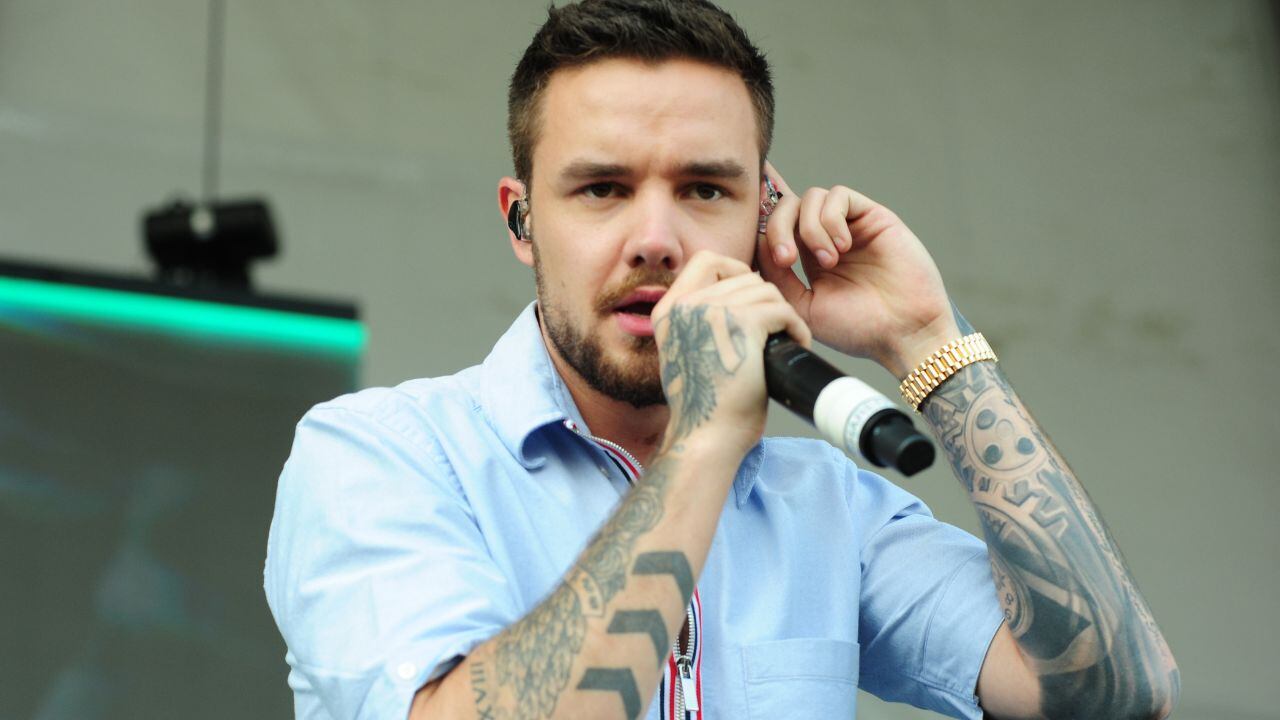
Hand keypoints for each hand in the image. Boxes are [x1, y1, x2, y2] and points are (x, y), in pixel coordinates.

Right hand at [651, 251, 810, 453]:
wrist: (706, 438)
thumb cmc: (705, 408)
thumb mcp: (687, 354)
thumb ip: (697, 323)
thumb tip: (734, 300)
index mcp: (668, 311)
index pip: (705, 260)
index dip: (734, 270)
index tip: (750, 298)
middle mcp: (685, 306)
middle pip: (742, 275)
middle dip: (765, 300)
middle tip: (774, 328)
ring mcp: (712, 312)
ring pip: (765, 291)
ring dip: (783, 315)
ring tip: (787, 340)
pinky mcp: (742, 325)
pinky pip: (782, 310)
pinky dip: (796, 327)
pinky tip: (797, 344)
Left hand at [756, 162, 959, 377]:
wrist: (904, 332)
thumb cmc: (858, 328)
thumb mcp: (804, 308)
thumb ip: (778, 277)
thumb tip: (758, 246)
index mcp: (807, 259)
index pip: (774, 228)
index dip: (762, 231)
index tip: (767, 257)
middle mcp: (826, 238)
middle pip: (787, 207)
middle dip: (778, 229)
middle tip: (787, 260)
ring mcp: (848, 225)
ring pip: (811, 198)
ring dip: (810, 229)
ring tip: (829, 262)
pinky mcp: (871, 216)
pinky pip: (838, 196)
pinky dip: (831, 219)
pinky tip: (843, 248)